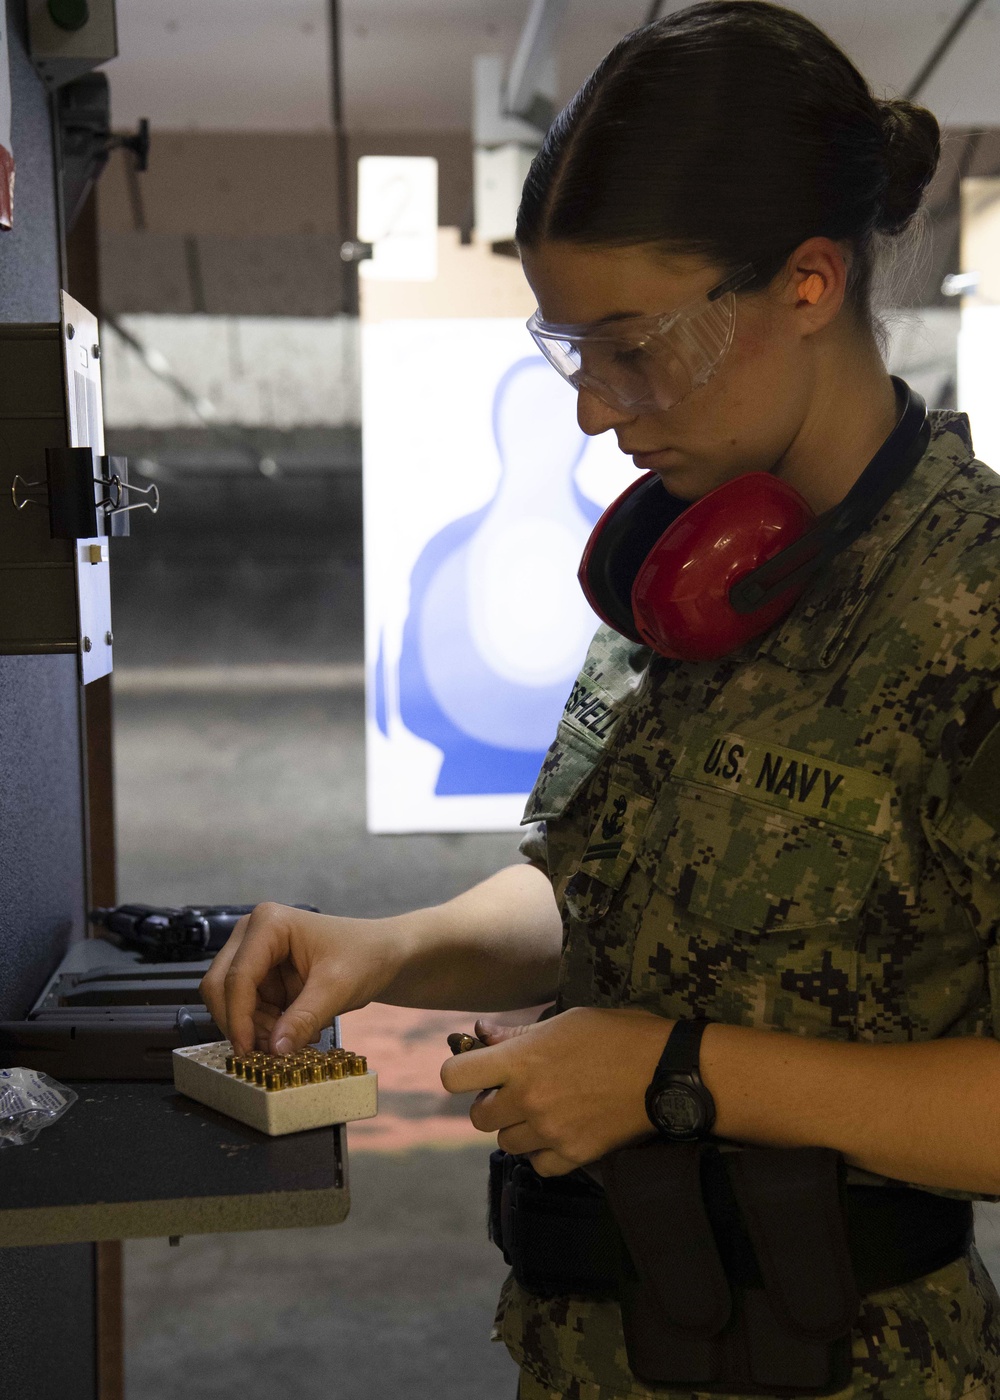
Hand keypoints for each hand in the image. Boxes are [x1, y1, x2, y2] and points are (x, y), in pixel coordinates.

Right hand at [199, 902, 405, 1055]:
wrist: (382, 955)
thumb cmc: (365, 957)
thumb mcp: (337, 989)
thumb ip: (304, 1018)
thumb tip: (275, 1049)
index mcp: (269, 923)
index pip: (238, 976)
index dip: (238, 1017)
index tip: (249, 1051)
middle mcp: (252, 933)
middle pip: (221, 986)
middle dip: (242, 1023)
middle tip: (271, 1049)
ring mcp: (253, 953)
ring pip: (230, 1002)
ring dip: (255, 1027)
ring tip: (294, 1038)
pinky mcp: (260, 974)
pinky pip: (246, 1008)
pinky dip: (263, 1026)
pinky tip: (293, 1031)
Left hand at [439, 1005, 671, 1175]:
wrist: (664, 1070)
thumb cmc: (616, 1034)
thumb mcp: (563, 1022)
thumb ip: (516, 1034)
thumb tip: (480, 1033)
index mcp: (520, 1060)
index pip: (453, 1077)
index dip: (460, 1073)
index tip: (476, 1071)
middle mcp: (528, 1098)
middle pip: (478, 1117)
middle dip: (491, 1104)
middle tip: (515, 1093)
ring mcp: (550, 1130)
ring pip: (505, 1143)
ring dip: (517, 1129)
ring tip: (542, 1111)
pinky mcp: (573, 1154)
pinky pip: (537, 1165)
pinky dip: (542, 1153)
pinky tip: (558, 1133)